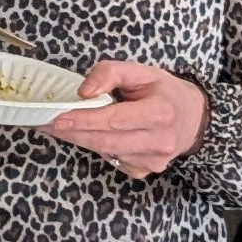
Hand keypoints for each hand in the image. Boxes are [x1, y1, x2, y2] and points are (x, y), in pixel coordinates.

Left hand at [44, 63, 205, 175]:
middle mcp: (159, 140)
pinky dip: (99, 147)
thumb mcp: (142, 71)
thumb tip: (84, 92)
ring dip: (81, 140)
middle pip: (106, 141)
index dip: (84, 120)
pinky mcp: (146, 171)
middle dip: (73, 133)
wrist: (194, 118)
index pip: (115, 119)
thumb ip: (110, 73)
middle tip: (47, 124)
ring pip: (107, 152)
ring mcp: (153, 160)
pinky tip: (94, 135)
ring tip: (62, 127)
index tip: (57, 118)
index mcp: (160, 112)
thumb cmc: (163, 91)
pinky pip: (114, 160)